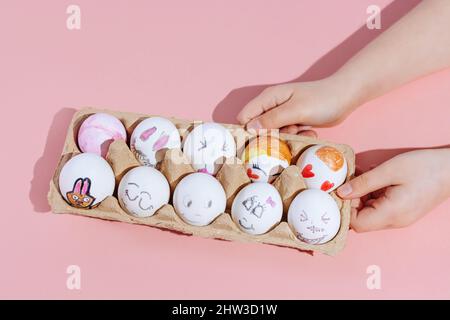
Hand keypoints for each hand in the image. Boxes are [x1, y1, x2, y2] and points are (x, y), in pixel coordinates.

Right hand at [236, 76, 359, 133]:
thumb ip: (272, 119)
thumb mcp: (295, 111)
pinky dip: (296, 136)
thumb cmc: (321, 100)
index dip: (247, 131)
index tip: (258, 144)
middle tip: (287, 137)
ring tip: (301, 131)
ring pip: (273, 134)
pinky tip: (308, 131)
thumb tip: (249, 128)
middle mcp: (272, 106)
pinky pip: (287, 134)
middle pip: (258, 128)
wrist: (345, 97)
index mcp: (268, 99)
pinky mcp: (293, 121)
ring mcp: (283, 114)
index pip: (245, 117)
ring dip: (285, 138)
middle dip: (270, 137)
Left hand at [337, 149, 449, 231]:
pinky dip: (374, 193)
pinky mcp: (404, 210)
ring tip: (363, 174)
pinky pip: (381, 206)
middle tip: (351, 179)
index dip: (346, 208)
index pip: (357, 224)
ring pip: (371, 212)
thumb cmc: (424, 168)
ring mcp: (400, 217)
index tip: (342, 190)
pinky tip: (374, 177)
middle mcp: (395, 221)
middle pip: (362, 219)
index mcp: (391, 214)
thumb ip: (363, 183)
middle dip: (353, 199)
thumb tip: (341, 193)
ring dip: (363, 194)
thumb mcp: (389, 171)